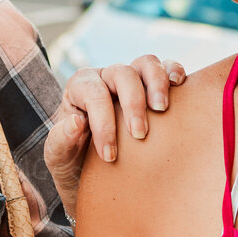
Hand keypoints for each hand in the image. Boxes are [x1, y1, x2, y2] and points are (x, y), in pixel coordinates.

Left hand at [46, 55, 185, 219]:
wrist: (92, 172)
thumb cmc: (73, 162)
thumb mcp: (58, 157)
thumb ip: (60, 140)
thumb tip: (76, 122)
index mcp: (79, 88)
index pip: (94, 94)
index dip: (103, 123)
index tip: (109, 155)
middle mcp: (105, 78)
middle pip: (122, 74)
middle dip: (133, 103)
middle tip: (139, 134)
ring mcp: (131, 79)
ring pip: (146, 63)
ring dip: (156, 83)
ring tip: (161, 109)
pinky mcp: (153, 87)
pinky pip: (167, 68)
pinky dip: (174, 72)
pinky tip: (179, 86)